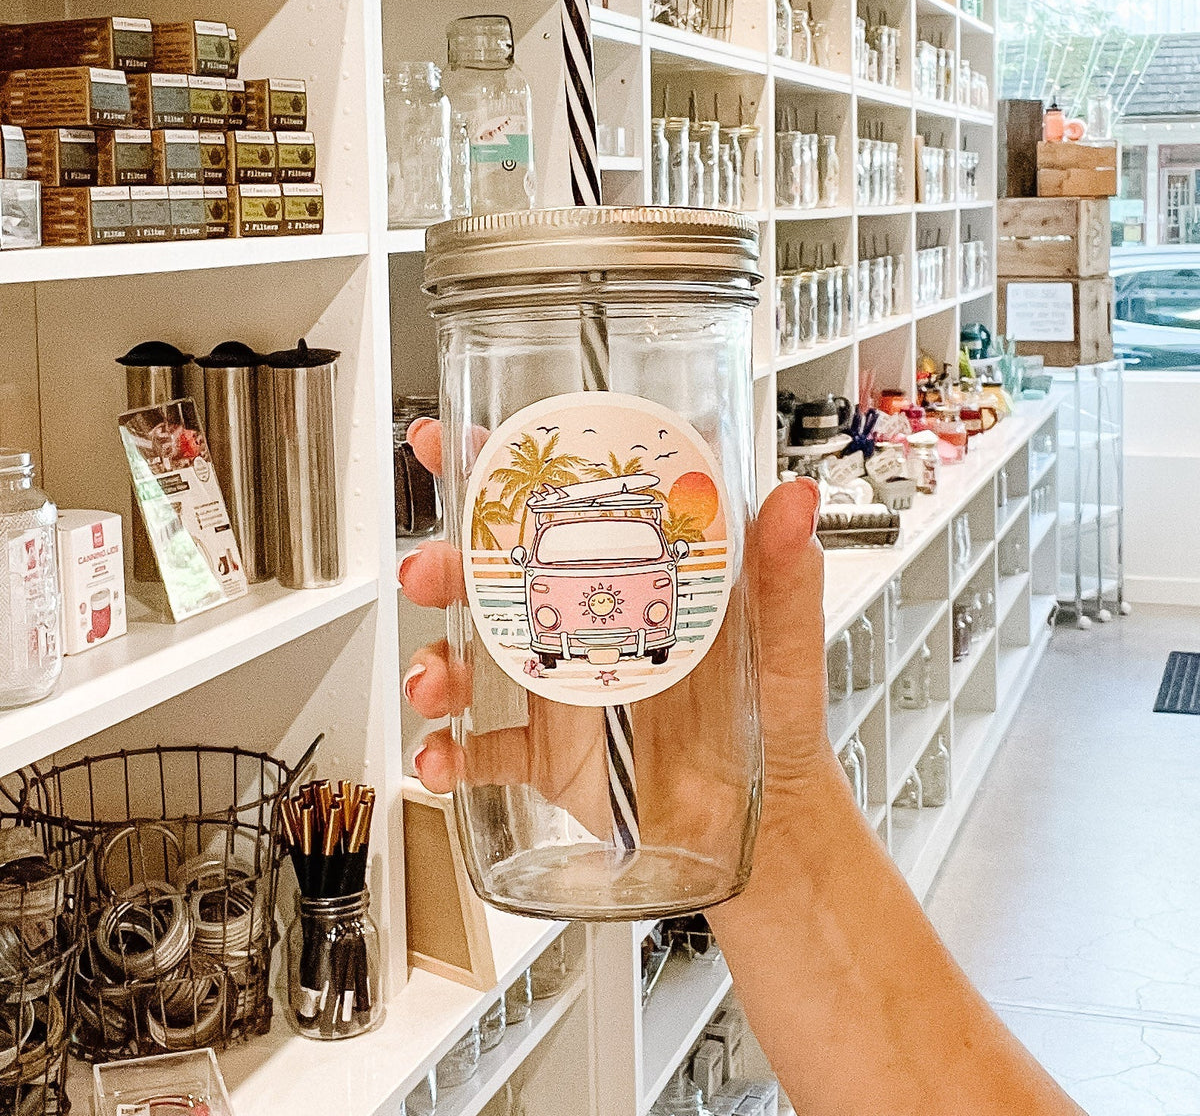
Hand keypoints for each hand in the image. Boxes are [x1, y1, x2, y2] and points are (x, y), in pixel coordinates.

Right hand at [400, 418, 836, 855]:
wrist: (766, 817)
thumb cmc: (775, 714)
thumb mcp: (784, 638)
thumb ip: (786, 571)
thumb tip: (795, 498)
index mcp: (627, 581)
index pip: (556, 512)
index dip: (492, 475)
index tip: (445, 445)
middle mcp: (581, 626)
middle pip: (490, 581)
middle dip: (444, 568)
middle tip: (428, 571)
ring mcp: (558, 691)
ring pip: (472, 662)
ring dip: (436, 664)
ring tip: (434, 682)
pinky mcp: (549, 756)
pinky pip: (484, 751)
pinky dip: (450, 754)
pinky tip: (440, 757)